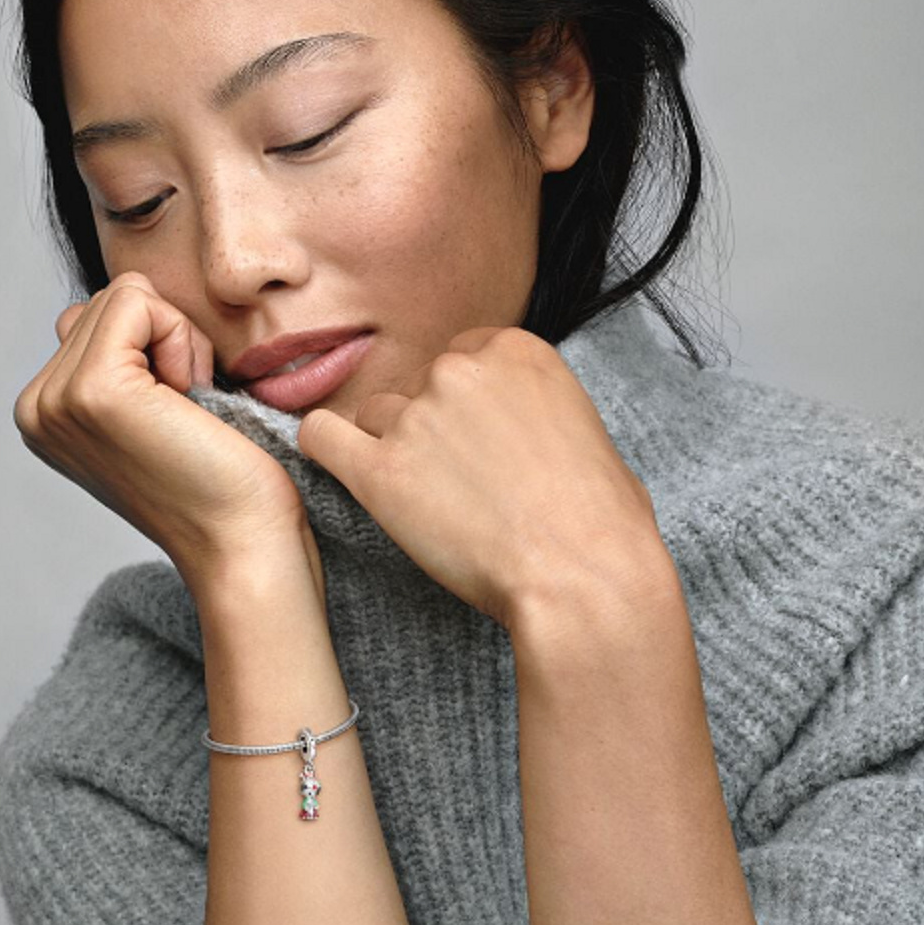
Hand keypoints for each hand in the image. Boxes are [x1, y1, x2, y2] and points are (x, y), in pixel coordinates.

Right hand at [14, 273, 315, 587]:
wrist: (243, 541)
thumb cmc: (223, 483)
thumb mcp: (155, 412)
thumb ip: (124, 359)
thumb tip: (132, 301)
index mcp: (49, 413)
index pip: (100, 317)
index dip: (159, 349)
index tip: (179, 414)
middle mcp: (39, 407)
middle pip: (110, 301)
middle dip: (166, 340)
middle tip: (188, 413)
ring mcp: (58, 400)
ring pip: (127, 296)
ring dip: (177, 342)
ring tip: (188, 410)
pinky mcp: (94, 391)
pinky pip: (138, 301)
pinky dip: (181, 339)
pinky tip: (191, 399)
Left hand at [298, 327, 676, 630]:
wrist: (582, 575)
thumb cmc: (601, 518)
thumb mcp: (586, 431)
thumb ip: (537, 409)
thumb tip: (520, 428)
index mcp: (514, 350)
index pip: (460, 358)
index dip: (465, 403)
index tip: (473, 437)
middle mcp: (458, 371)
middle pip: (418, 386)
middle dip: (431, 426)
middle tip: (457, 478)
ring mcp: (416, 418)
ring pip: (376, 416)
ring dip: (392, 447)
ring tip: (424, 496)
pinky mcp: (379, 472)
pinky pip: (322, 437)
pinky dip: (326, 448)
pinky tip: (342, 465)